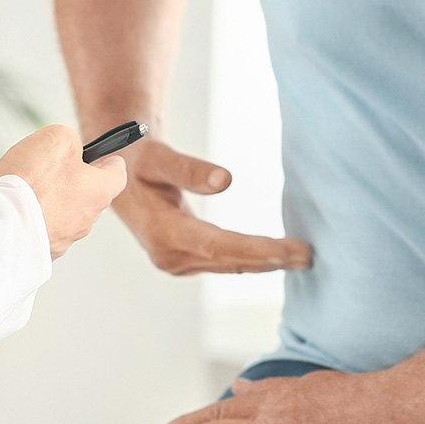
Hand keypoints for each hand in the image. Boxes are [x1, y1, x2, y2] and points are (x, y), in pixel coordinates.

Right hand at [0, 124, 126, 258]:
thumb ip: (70, 140)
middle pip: (89, 195)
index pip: (118, 175)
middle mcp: (87, 219)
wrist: (3, 223)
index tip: (103, 154)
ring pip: (66, 213)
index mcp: (99, 192)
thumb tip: (67, 149)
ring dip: (54, 199)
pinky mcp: (44, 249)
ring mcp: (66, 238)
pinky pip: (44, 228)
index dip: (109, 159)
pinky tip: (19, 207)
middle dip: (76, 179)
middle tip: (56, 166)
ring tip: (30, 187)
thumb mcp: (58, 138)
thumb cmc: (32, 182)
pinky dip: (35, 216)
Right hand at [114, 137, 311, 274]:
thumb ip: (188, 169)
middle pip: (229, 261)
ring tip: (301, 259)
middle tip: (309, 256)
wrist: (115, 177)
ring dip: (264, 263)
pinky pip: (223, 263)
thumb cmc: (136, 161)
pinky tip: (276, 258)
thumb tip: (226, 180)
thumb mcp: (156, 157)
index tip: (291, 251)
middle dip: (270, 260)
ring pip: (228, 265)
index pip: (220, 247)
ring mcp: (176, 262)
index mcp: (163, 233)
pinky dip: (251, 260)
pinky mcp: (184, 259)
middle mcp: (170, 256)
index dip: (257, 250)